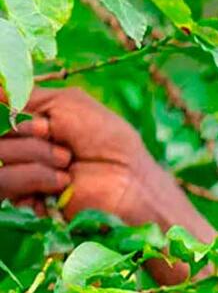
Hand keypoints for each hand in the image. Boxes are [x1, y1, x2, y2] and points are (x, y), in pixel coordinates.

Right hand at [1, 87, 217, 292]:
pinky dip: (34, 181)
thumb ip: (26, 94)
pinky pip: (4, 183)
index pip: (2, 112)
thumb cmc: (108, 141)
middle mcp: (21, 144)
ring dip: (37, 159)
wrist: (130, 185)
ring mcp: (22, 171)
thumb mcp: (69, 104)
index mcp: (31, 120)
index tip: (46, 125)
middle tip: (67, 152)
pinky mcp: (26, 198)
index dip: (17, 118)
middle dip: (31, 139)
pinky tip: (61, 188)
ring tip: (68, 169)